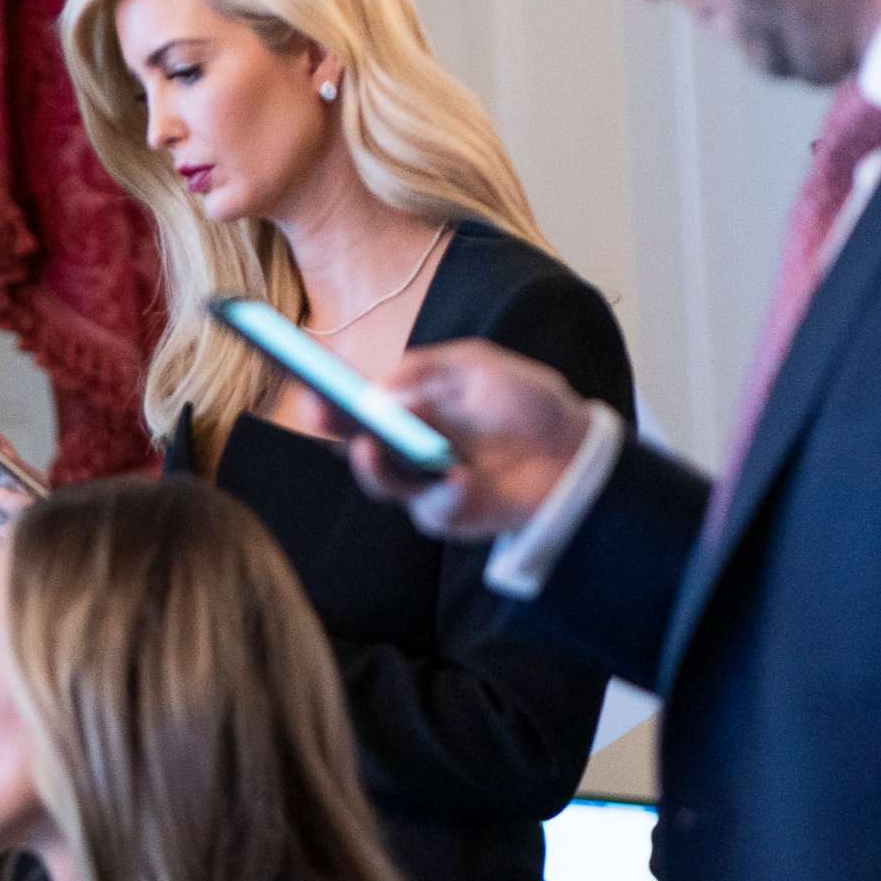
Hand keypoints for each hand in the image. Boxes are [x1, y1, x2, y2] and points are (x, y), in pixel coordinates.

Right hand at [342, 339, 596, 538]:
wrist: (574, 449)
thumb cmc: (521, 403)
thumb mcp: (475, 365)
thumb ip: (426, 366)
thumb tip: (375, 390)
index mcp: (407, 405)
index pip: (355, 400)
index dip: (327, 391)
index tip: (307, 379)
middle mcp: (404, 446)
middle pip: (354, 441)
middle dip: (332, 427)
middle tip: (319, 410)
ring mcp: (422, 483)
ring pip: (382, 481)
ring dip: (372, 465)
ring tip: (370, 445)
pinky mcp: (448, 514)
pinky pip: (435, 507)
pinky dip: (448, 491)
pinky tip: (459, 476)